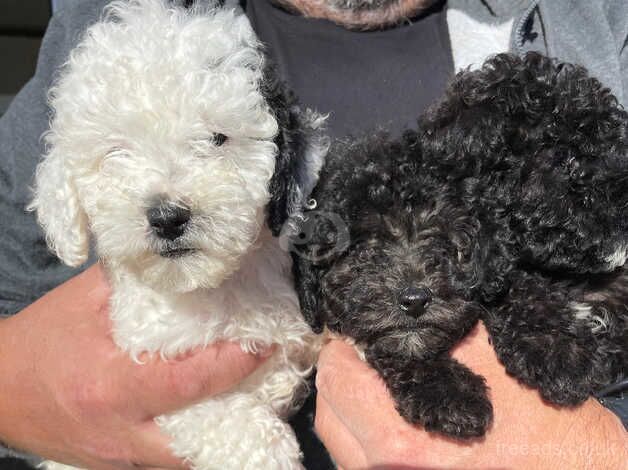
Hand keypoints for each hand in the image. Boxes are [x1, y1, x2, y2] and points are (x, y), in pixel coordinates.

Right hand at [0, 264, 270, 469]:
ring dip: (226, 427)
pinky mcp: (118, 466)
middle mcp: (122, 432)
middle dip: (245, 405)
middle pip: (203, 431)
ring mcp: (121, 458)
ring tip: (252, 393)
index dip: (237, 361)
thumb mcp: (85, 300)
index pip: (192, 377)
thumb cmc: (42, 340)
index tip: (265, 342)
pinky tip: (215, 412)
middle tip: (269, 373)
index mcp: (113, 384)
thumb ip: (136, 281)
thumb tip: (184, 263)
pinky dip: (198, 439)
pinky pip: (170, 460)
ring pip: (190, 457)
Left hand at [315, 324, 627, 468]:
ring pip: (340, 441)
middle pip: (328, 413)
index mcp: (402, 436)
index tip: (359, 334)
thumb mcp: (489, 356)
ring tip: (381, 384)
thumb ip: (432, 328)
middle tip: (368, 355)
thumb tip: (391, 303)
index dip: (344, 345)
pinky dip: (365, 434)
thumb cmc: (542, 421)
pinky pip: (361, 461)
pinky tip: (397, 413)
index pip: (336, 377)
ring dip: (351, 406)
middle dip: (343, 374)